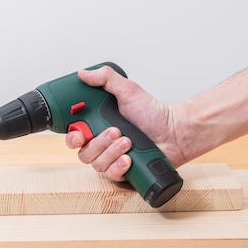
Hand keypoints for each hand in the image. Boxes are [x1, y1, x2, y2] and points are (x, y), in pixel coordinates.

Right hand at [65, 66, 185, 180]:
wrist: (174, 132)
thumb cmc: (153, 113)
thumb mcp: (128, 90)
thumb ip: (105, 79)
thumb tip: (84, 73)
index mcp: (98, 125)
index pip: (74, 135)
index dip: (72, 136)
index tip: (80, 133)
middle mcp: (102, 144)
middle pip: (83, 152)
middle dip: (97, 143)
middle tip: (113, 131)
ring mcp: (111, 158)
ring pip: (96, 163)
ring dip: (111, 151)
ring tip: (128, 141)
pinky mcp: (122, 171)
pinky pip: (111, 174)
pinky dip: (119, 166)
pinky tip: (128, 158)